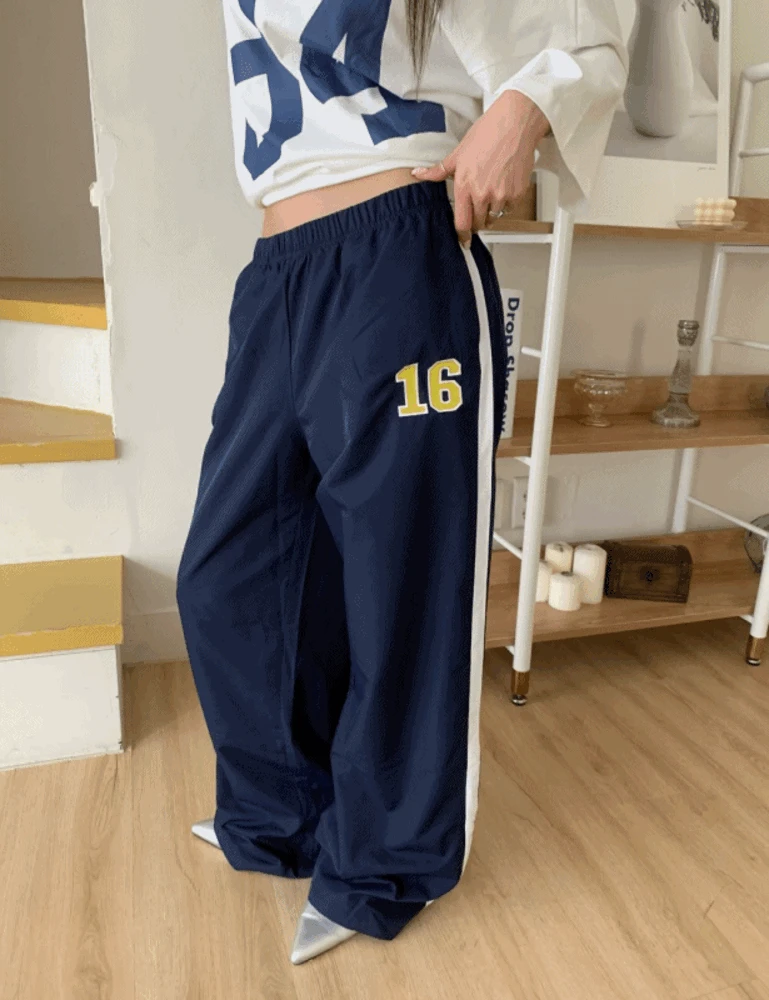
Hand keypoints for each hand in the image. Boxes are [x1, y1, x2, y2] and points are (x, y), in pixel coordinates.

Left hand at [412, 90, 550, 247]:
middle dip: (476, 221)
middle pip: (478, 224)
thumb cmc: (487, 134)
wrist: (515, 124)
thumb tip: (417, 174)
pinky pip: (509, 209)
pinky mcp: (517, 194)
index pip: (462, 224)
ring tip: (490, 193)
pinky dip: (506, 203)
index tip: (463, 241)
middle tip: (476, 210)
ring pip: (494, 218)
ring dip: (491, 212)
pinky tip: (503, 187)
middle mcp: (483, 195)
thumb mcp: (458, 153)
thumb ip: (438, 171)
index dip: (462, 235)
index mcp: (465, 186)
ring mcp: (502, 196)